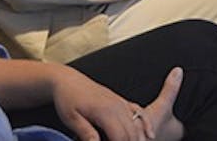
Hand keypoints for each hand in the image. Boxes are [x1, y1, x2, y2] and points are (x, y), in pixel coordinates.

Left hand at [50, 63, 183, 140]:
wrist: (68, 81)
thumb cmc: (67, 99)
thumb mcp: (71, 119)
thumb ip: (86, 133)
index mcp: (104, 111)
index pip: (120, 137)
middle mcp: (117, 106)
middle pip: (132, 133)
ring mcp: (121, 102)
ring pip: (138, 124)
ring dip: (138, 138)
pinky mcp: (121, 101)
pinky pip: (140, 112)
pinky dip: (147, 124)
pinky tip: (149, 135)